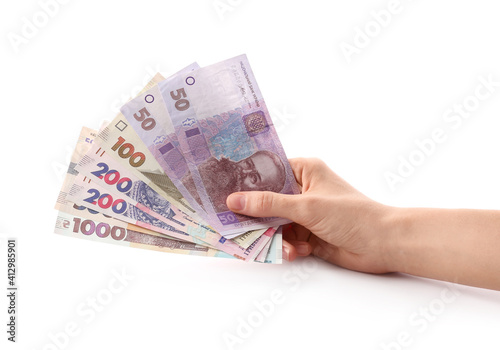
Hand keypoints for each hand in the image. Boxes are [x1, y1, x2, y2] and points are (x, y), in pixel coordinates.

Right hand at [227, 158, 395, 273]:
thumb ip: (268, 204)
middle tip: (237, 226)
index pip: (267, 171)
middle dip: (257, 217)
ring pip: (274, 224)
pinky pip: (286, 239)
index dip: (246, 182)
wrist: (382, 244)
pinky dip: (288, 247)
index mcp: (304, 171)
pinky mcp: (308, 234)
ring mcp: (305, 213)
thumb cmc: (350, 214)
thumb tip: (234, 200)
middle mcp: (302, 190)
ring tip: (284, 244)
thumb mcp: (306, 206)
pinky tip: (298, 250)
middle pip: (266, 202)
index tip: (225, 192)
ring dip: (276, 236)